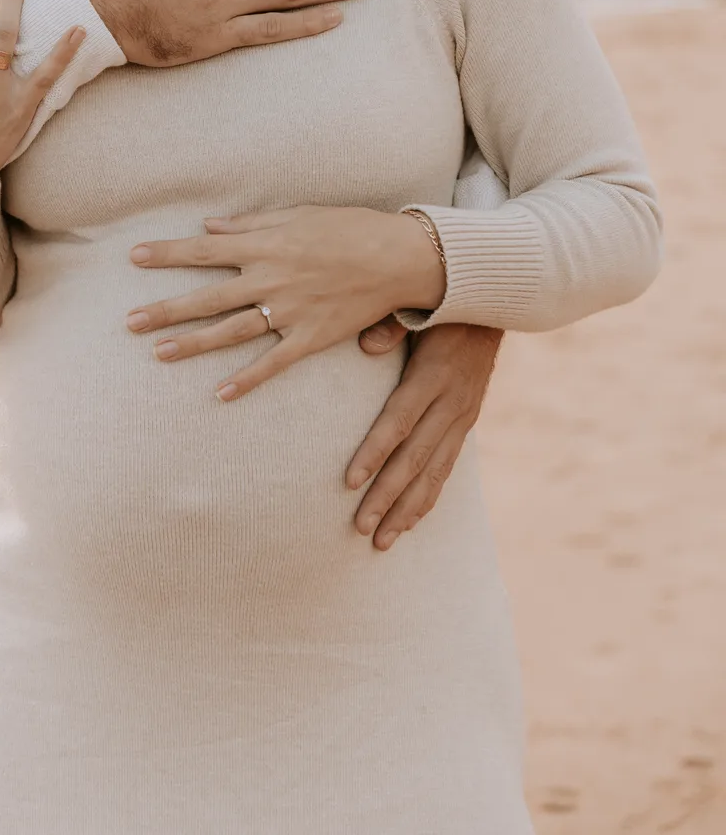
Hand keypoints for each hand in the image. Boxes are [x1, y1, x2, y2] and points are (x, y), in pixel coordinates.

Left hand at [126, 204, 445, 396]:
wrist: (399, 257)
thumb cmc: (348, 227)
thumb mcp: (297, 214)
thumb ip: (251, 222)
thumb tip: (209, 227)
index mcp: (264, 245)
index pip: (203, 251)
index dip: (167, 254)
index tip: (133, 257)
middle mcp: (270, 279)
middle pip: (207, 297)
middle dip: (166, 309)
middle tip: (129, 322)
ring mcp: (289, 311)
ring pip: (231, 331)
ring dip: (193, 343)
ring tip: (159, 353)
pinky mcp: (311, 337)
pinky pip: (273, 363)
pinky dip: (247, 380)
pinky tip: (220, 394)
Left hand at [345, 323, 503, 548]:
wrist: (495, 305)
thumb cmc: (442, 304)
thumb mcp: (418, 307)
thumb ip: (392, 325)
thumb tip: (366, 345)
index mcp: (433, 375)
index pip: (399, 421)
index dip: (374, 452)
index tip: (349, 481)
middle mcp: (451, 403)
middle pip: (414, 459)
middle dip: (386, 496)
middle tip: (360, 528)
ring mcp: (462, 417)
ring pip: (433, 474)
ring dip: (407, 509)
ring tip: (381, 541)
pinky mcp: (466, 423)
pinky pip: (446, 469)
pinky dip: (428, 498)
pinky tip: (410, 521)